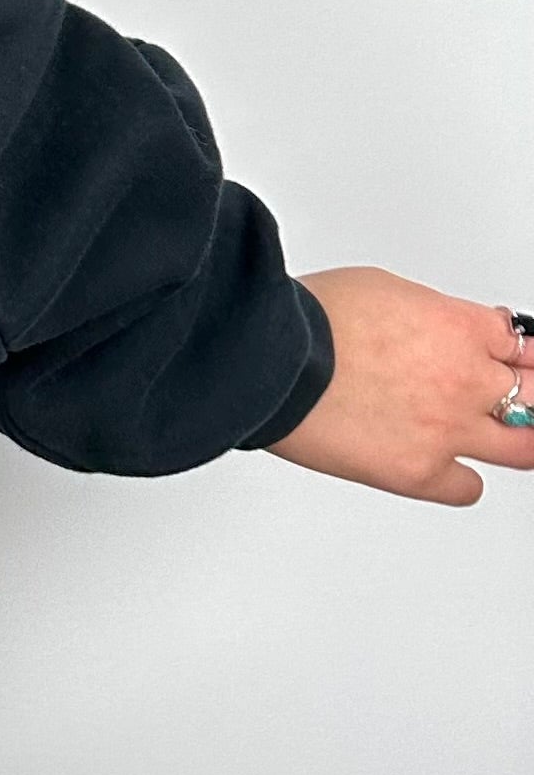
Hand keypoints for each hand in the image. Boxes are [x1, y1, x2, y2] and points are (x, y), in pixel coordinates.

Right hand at [265, 266, 533, 504]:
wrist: (267, 361)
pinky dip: (460, 476)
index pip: (520, 342)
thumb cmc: (307, 319)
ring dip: (519, 436)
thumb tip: (441, 327)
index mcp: (458, 327)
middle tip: (511, 389)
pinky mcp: (420, 473)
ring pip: (525, 446)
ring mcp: (448, 430)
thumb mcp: (380, 287)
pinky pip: (469, 486)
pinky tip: (444, 462)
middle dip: (526, 387)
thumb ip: (429, 314)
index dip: (515, 350)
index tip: (512, 354)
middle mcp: (466, 380)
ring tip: (505, 433)